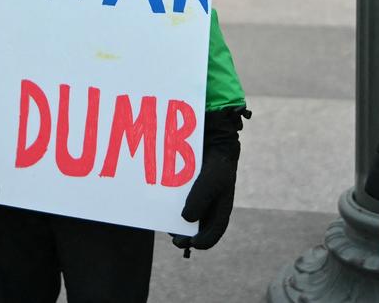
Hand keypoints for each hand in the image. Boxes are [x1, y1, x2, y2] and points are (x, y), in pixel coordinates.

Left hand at [170, 107, 246, 251]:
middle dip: (184, 235)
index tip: (190, 243)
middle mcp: (207, 204)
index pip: (213, 231)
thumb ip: (201, 197)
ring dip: (174, 222)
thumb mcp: (213, 178)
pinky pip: (174, 200)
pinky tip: (158, 206)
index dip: (202, 241)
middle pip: (196, 227)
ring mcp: (194, 195)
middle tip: (174, 238)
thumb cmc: (216, 158)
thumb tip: (186, 219)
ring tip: (165, 224)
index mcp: (220, 206)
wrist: (211, 134)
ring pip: (183, 215)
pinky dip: (166, 206)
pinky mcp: (182, 186)